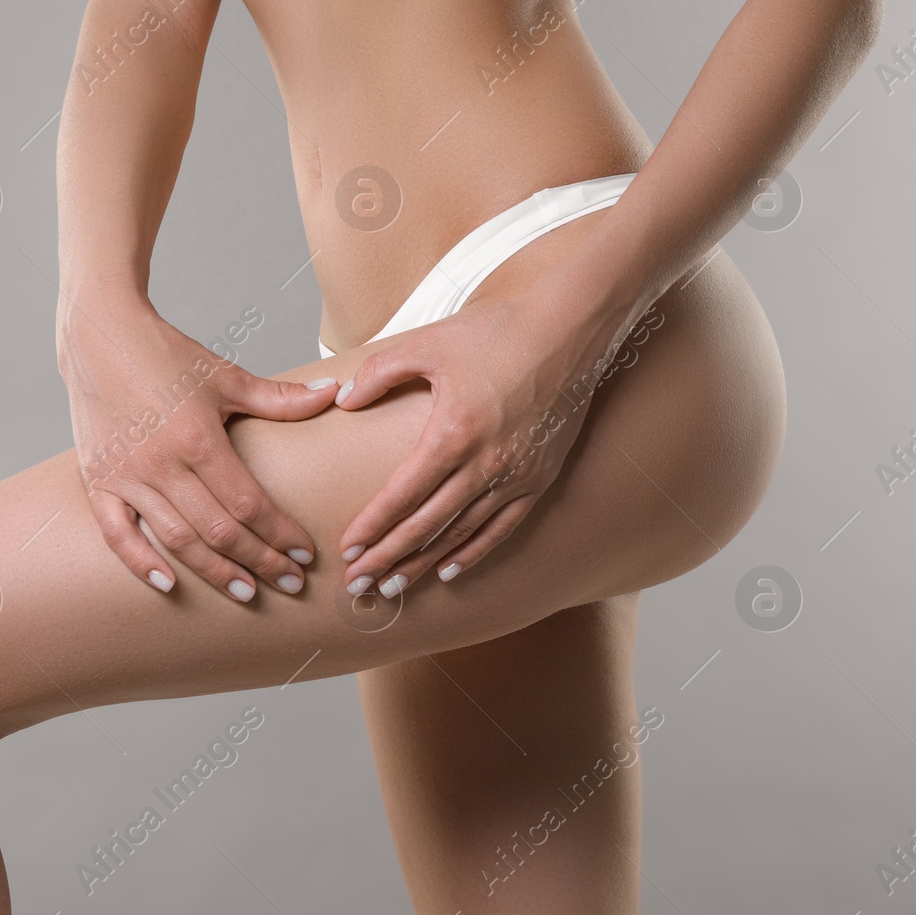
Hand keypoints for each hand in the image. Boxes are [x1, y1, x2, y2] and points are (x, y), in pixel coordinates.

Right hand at [59, 294, 340, 600]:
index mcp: (198, 438)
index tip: (306, 554)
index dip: (280, 533)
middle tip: (290, 583)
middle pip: (219, 530)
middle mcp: (162, 463)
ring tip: (247, 592)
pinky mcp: (98, 480)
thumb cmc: (166, 354)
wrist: (99, 336)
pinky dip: (140, 562)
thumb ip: (280, 398)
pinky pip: (117, 533)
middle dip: (260, 561)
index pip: (249, 502)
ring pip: (176, 540)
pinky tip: (169, 584)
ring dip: (215, 572)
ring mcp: (127, 476)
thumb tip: (333, 393)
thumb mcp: (226, 376)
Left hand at [333, 293, 645, 596]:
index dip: (372, 527)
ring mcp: (517, 476)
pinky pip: (501, 528)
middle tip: (358, 585)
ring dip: (423, 564)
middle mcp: (485, 465)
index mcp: (452, 434)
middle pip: (426, 526)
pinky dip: (472, 552)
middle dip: (387, 559)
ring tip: (393, 587)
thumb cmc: (496, 331)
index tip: (347, 550)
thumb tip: (345, 401)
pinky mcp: (540, 477)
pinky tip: (447, 570)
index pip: (402, 497)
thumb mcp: (425, 343)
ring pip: (460, 534)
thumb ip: (379, 374)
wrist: (570, 327)